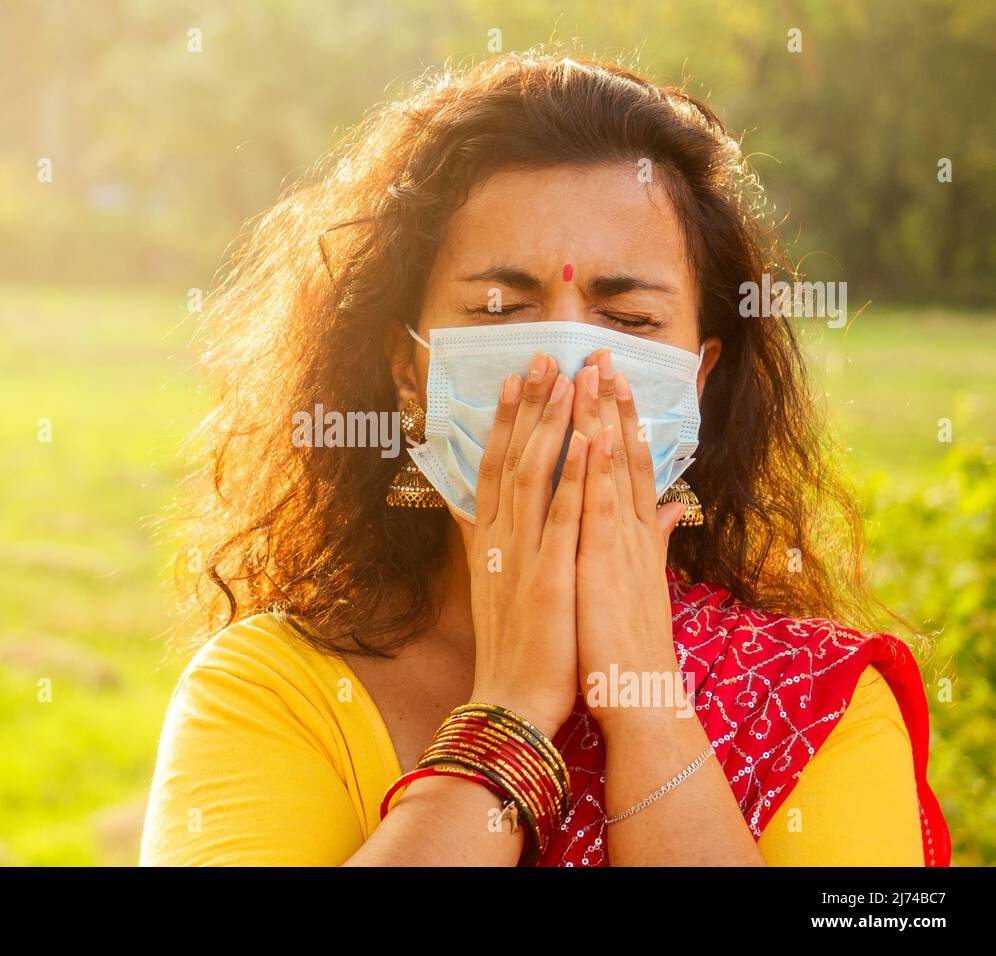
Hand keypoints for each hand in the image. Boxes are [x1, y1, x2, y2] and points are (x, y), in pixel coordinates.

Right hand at [453, 352, 589, 739]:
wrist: (512, 703)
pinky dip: (576, 475)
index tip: (516, 380)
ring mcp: (523, 555)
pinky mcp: (549, 577)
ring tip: (567, 379)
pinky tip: (589, 439)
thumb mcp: (505, 590)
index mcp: (493, 542)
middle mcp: (501, 539)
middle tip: (541, 356)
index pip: (496, 468)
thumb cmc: (518, 650)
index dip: (506, 421)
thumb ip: (501, 546)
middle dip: (528, 406)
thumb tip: (481, 516)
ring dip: (552, 424)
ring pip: (534, 475)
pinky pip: (563, 517)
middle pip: (511, 458)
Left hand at [570, 350, 685, 729]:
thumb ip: (654, 540)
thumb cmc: (628, 646)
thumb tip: (669, 510)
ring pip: (612, 471)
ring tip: (596, 373)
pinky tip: (596, 434)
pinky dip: (599, 470)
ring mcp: (620, 548)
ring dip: (604, 420)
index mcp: (632, 539)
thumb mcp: (641, 584)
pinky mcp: (605, 568)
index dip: (621, 422)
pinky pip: (601, 508)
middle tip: (603, 354)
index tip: (610, 381)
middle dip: (612, 405)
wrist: (639, 699)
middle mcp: (630, 535)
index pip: (628, 468)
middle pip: (623, 458)